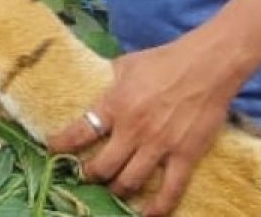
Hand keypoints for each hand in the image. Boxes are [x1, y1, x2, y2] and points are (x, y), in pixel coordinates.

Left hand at [48, 35, 242, 215]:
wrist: (207, 65)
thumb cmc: (164, 60)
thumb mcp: (126, 64)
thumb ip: (110, 80)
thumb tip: (98, 83)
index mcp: (115, 105)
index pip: (79, 132)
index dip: (62, 145)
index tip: (53, 151)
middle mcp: (133, 130)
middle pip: (103, 167)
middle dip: (90, 175)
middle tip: (88, 175)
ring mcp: (159, 146)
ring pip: (129, 182)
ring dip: (117, 190)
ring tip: (113, 189)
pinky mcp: (185, 156)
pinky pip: (170, 191)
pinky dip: (158, 208)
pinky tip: (147, 214)